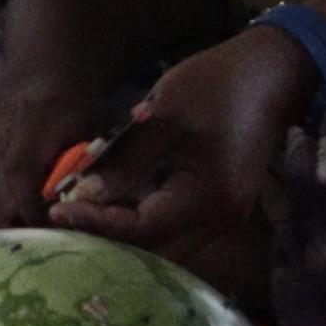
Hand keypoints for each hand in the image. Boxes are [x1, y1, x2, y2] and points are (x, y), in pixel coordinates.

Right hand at [0, 67, 130, 237]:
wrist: (37, 85)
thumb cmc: (78, 112)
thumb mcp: (105, 130)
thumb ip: (109, 165)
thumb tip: (95, 201)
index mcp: (32, 123)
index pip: (20, 173)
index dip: (32, 209)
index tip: (54, 231)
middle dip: (23, 227)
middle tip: (49, 240)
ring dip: (8, 225)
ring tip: (34, 232)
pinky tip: (14, 221)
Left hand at [51, 26, 316, 296]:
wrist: (270, 73)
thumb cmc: (215, 85)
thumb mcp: (162, 116)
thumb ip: (124, 161)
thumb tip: (82, 196)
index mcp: (207, 198)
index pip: (140, 230)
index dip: (95, 223)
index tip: (55, 208)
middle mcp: (221, 220)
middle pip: (155, 253)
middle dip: (108, 242)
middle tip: (64, 221)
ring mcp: (226, 218)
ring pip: (167, 248)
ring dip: (126, 239)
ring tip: (83, 218)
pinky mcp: (223, 208)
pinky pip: (179, 233)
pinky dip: (145, 228)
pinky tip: (114, 211)